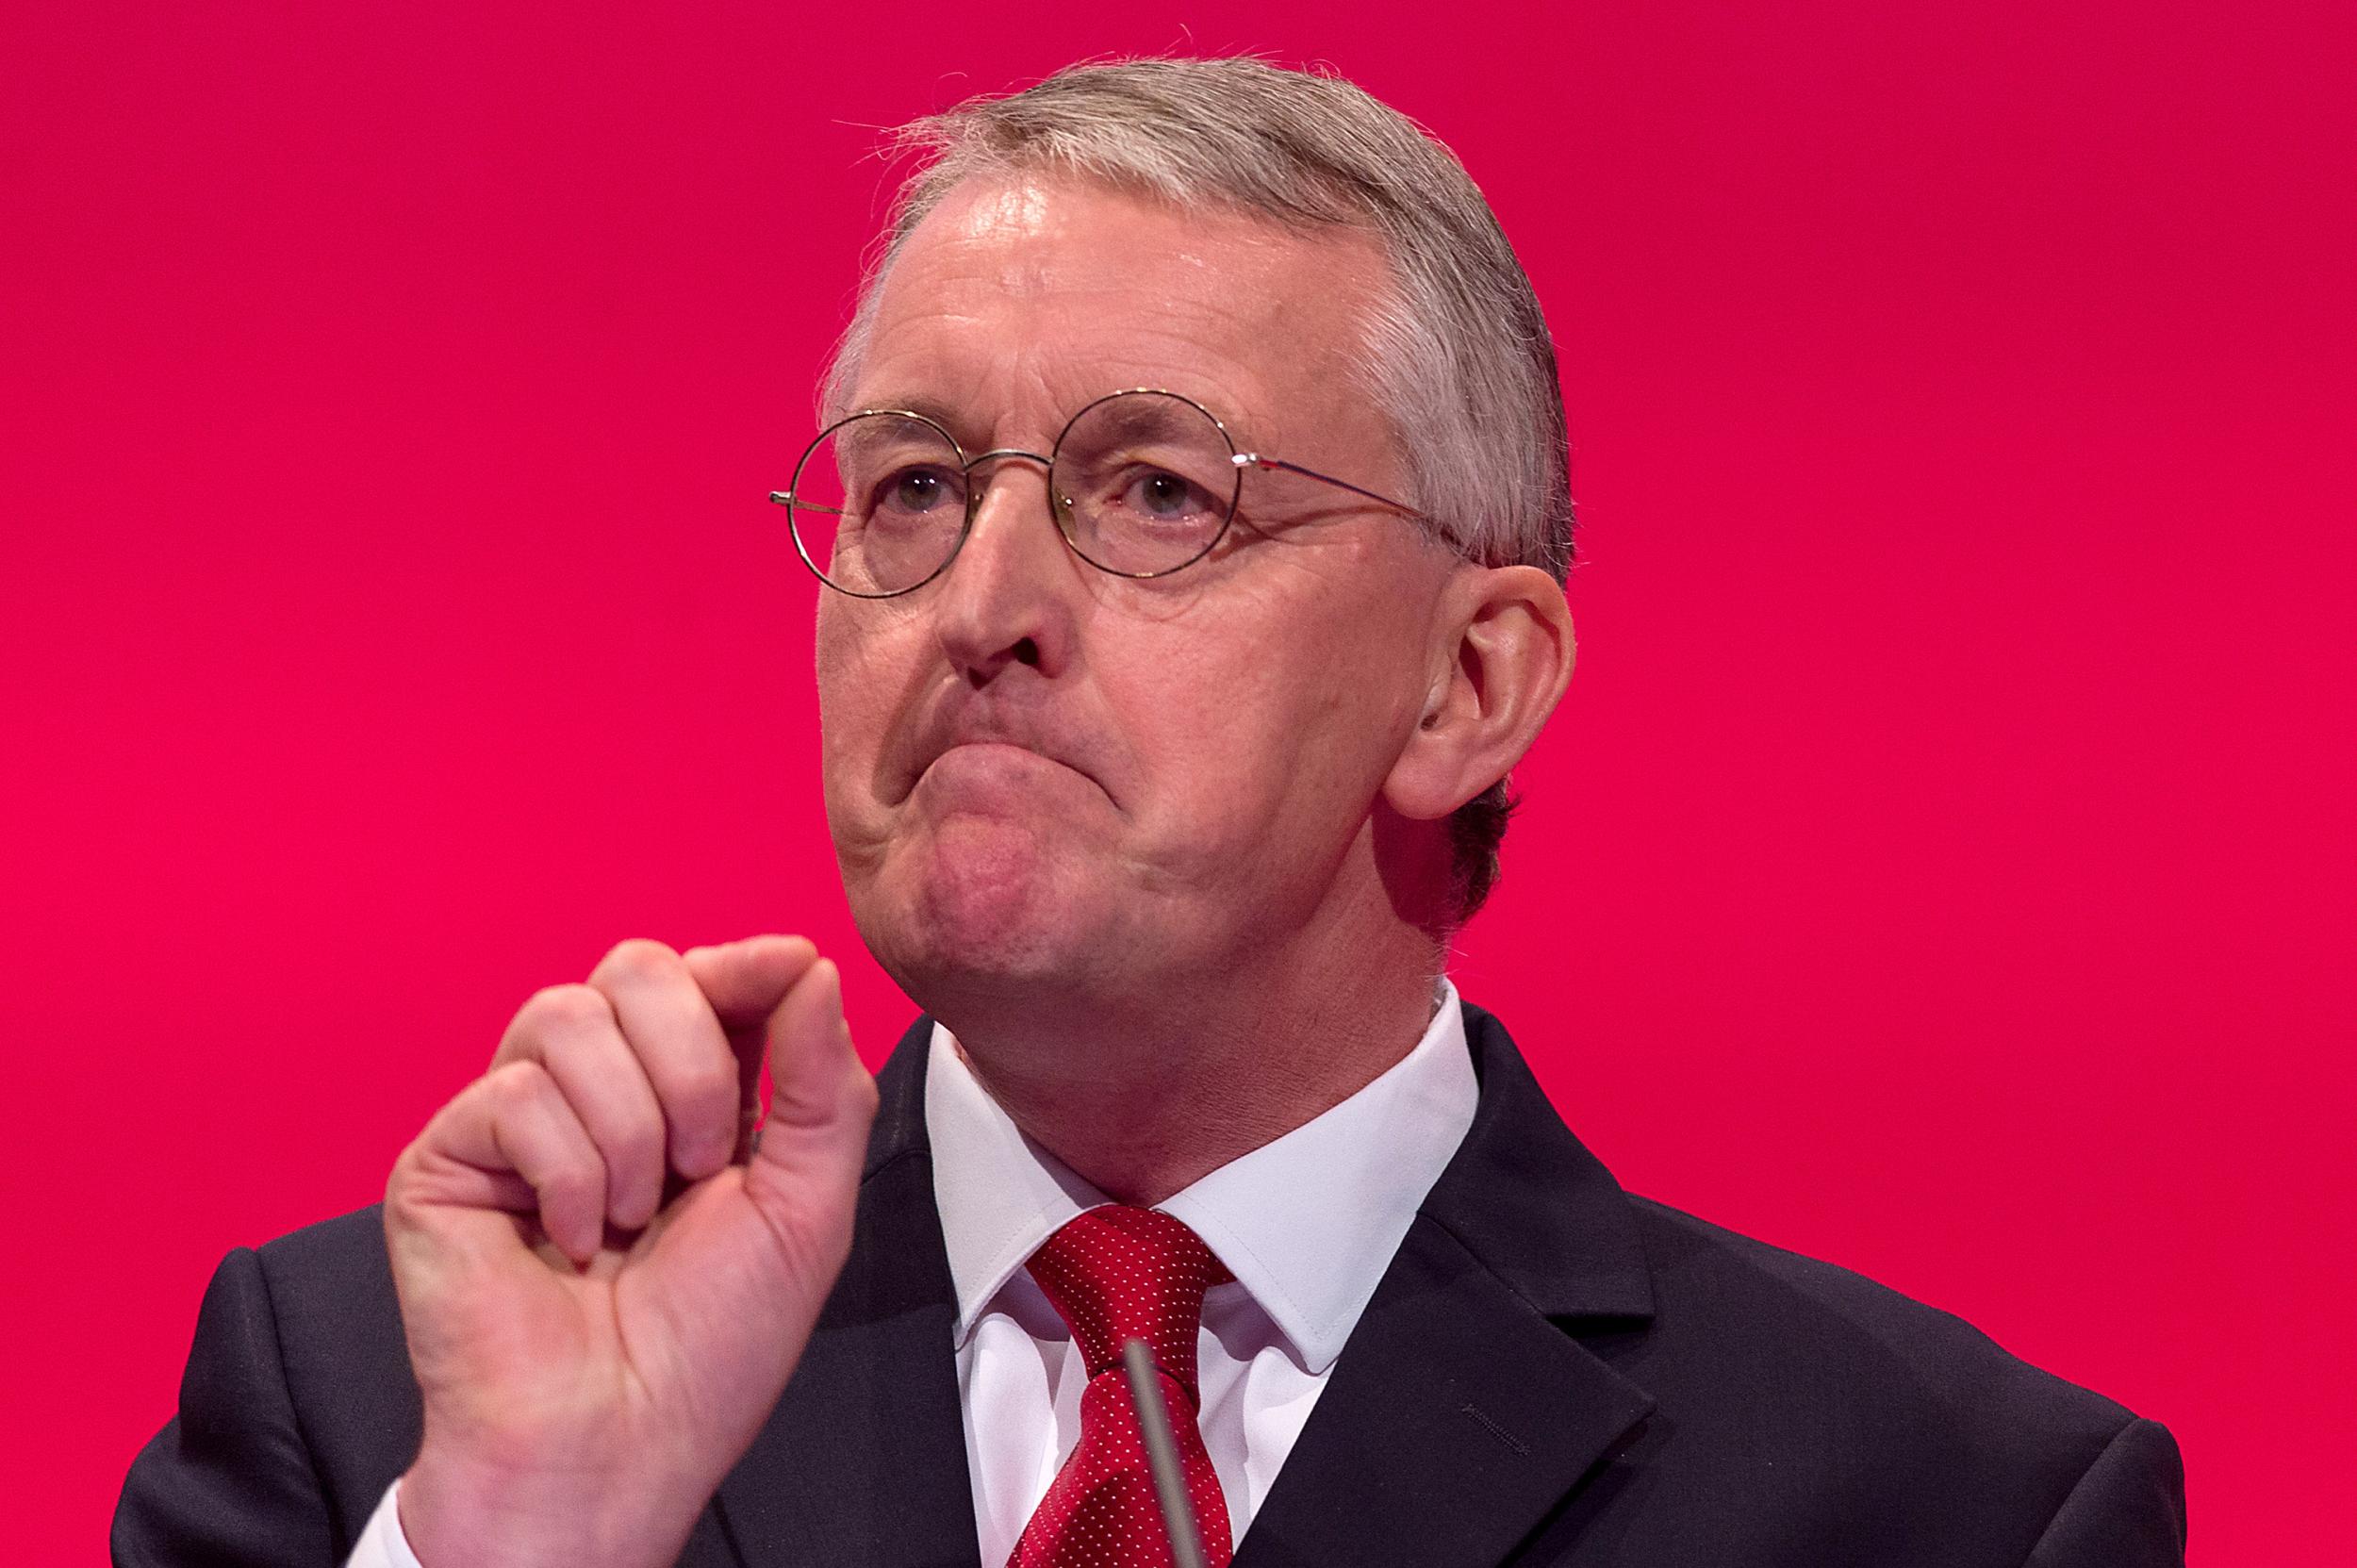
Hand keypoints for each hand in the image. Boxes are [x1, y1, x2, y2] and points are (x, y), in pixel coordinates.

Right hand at [382, 936, 877, 1567]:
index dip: (743, 963)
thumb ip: (822, 1083)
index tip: (788, 970)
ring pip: (566, 1016)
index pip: (701, 974)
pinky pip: (513, 1095)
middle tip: (707, 1167)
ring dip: (630, 1127)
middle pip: (636, 969)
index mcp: (686, 1091)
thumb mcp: (808, 1207)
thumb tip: (809, 964)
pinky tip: (573, 1243)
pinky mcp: (448, 1158)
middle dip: (694, 1061)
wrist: (620, 1447)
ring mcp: (517, 1119)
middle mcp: (599, 1090)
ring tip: (635, 1217)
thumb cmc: (708, 1348)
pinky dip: (568, 1176)